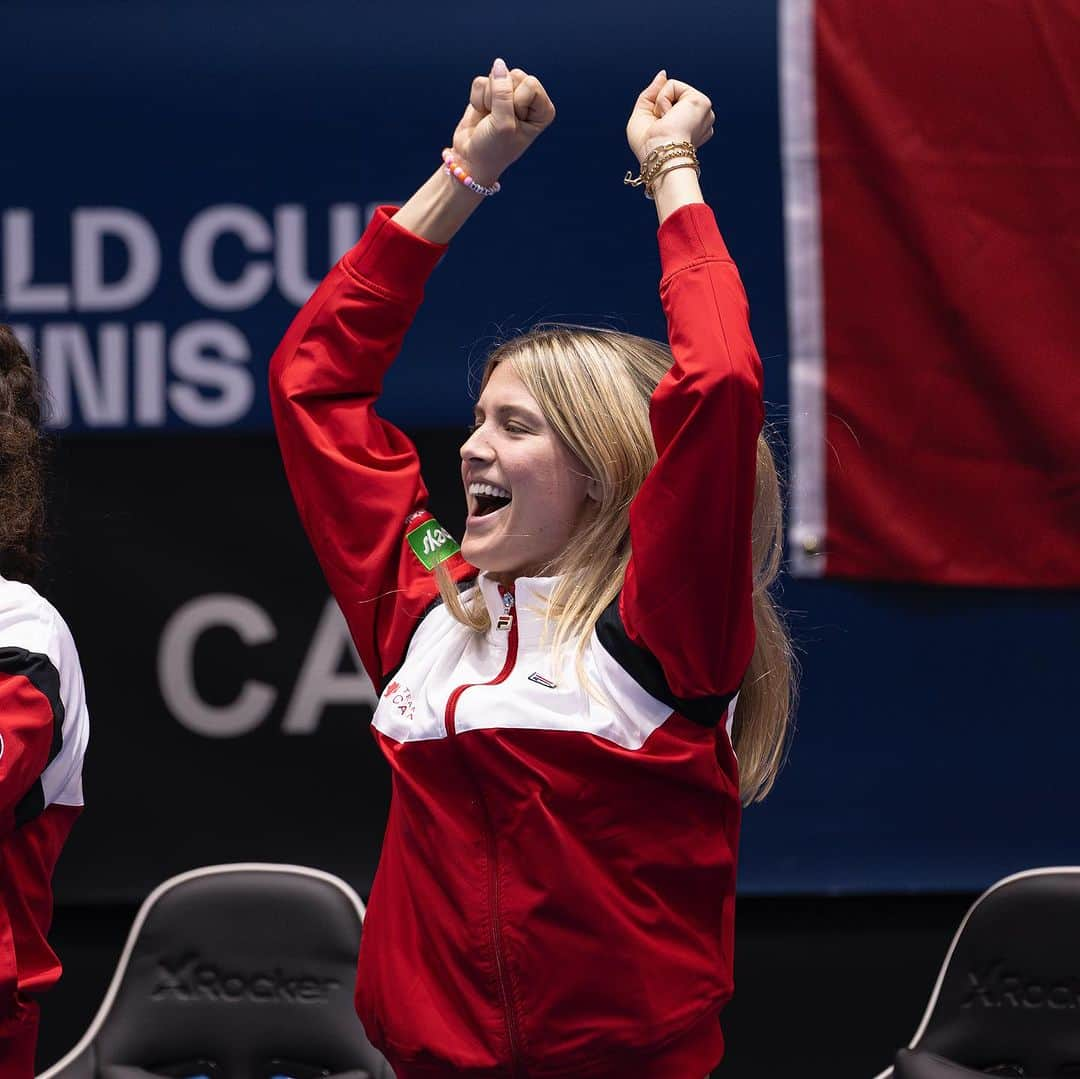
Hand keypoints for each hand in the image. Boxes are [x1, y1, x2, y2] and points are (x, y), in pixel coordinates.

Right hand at [451, 58, 555, 185]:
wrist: (471, 159)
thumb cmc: (494, 149)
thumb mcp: (503, 124)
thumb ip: (503, 92)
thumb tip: (498, 63)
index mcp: (543, 110)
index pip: (530, 84)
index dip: (516, 104)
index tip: (512, 125)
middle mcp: (529, 99)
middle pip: (514, 76)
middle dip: (500, 100)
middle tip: (498, 122)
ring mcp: (509, 94)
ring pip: (496, 76)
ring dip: (488, 100)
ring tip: (490, 119)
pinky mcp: (490, 92)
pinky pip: (481, 82)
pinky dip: (477, 100)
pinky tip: (482, 114)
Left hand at [626, 71, 714, 163]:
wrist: (659, 156)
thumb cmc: (649, 147)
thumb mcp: (642, 117)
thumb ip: (651, 93)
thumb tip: (663, 74)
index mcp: (689, 127)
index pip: (669, 106)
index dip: (656, 114)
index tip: (658, 132)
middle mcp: (699, 120)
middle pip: (670, 96)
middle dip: (658, 108)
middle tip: (661, 128)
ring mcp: (703, 111)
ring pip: (672, 90)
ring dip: (661, 105)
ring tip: (665, 123)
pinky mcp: (702, 102)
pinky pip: (672, 86)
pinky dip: (663, 100)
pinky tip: (667, 117)